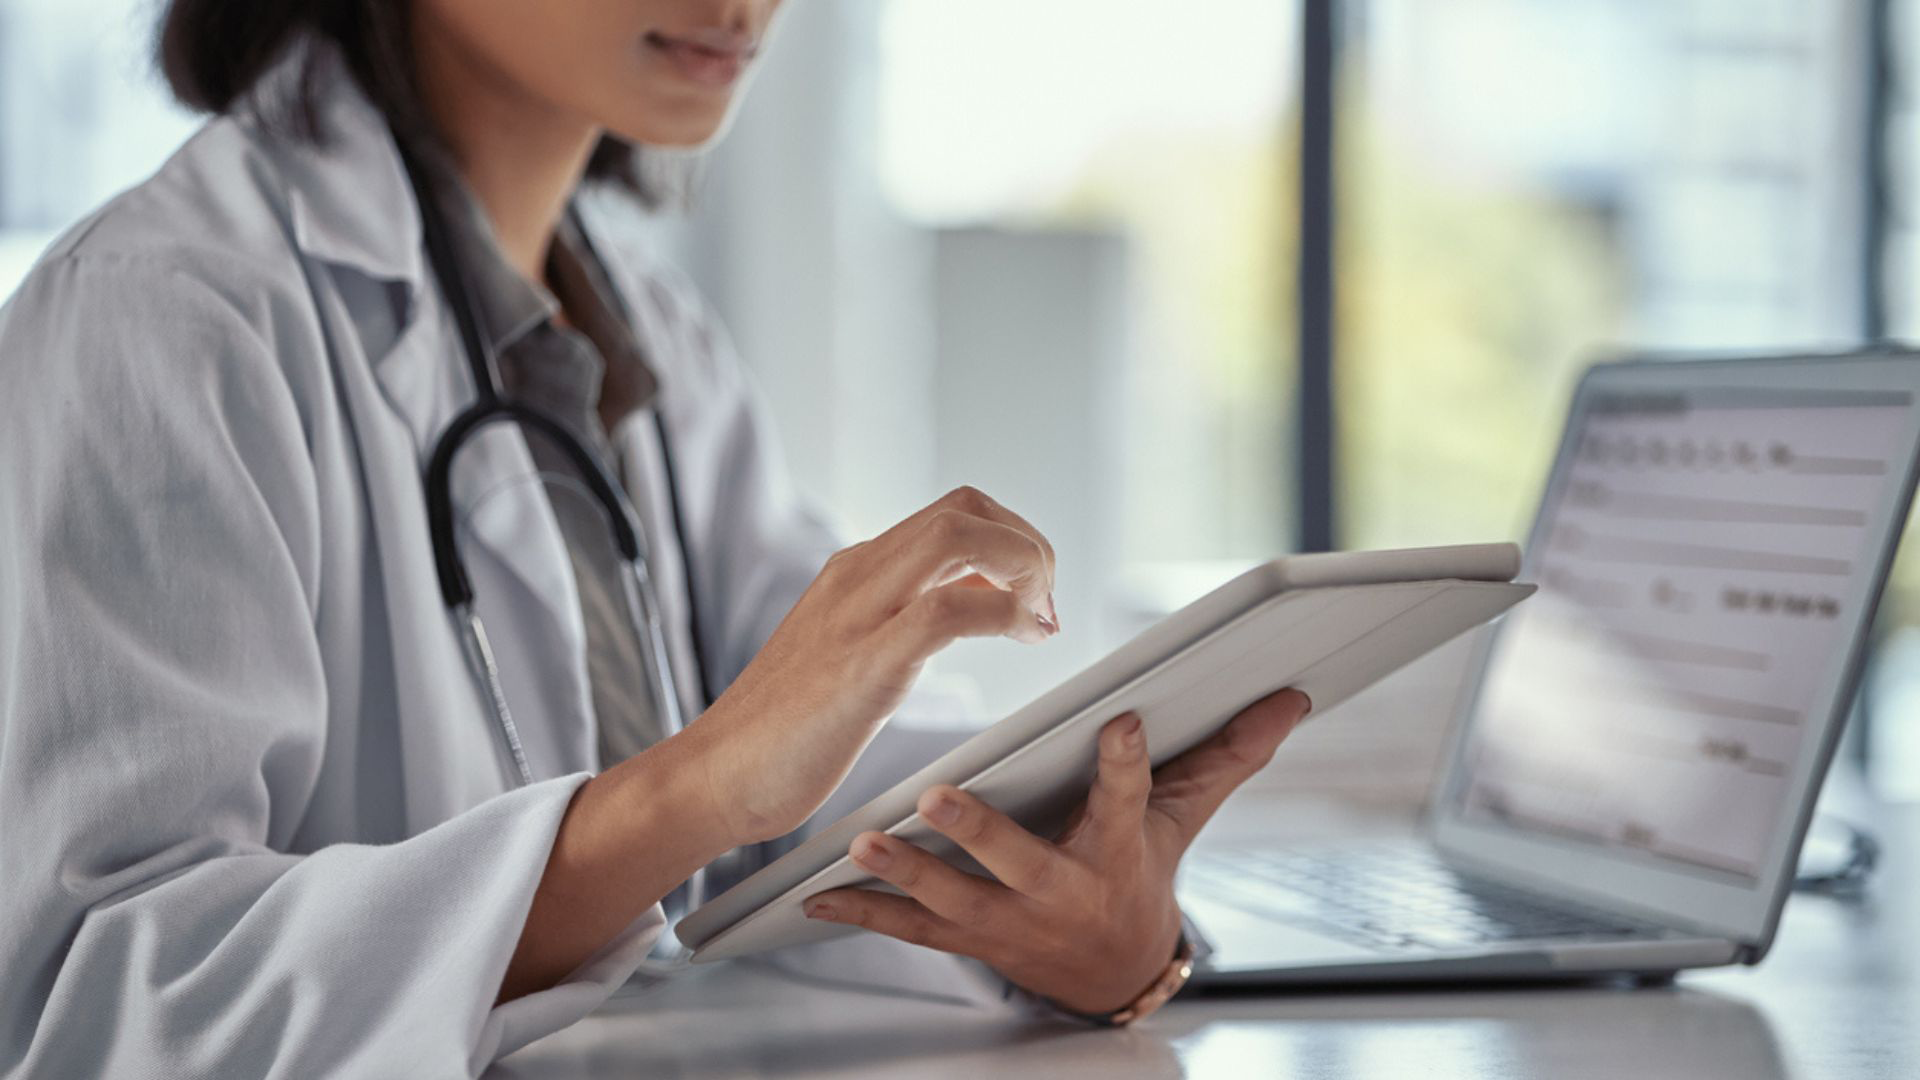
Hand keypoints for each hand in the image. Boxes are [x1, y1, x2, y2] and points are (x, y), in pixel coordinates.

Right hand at [686, 486, 1057, 845]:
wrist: (715, 776)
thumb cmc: (785, 730)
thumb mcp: (854, 652)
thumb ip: (907, 619)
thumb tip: (978, 603)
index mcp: (856, 571)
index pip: (954, 512)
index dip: (1011, 542)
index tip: (1034, 598)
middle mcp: (857, 575)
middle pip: (964, 507)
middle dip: (1027, 546)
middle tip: (1045, 607)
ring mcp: (857, 614)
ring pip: (958, 534)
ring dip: (1023, 566)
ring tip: (1039, 621)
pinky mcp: (862, 665)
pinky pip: (946, 610)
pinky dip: (1001, 613)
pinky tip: (1019, 638)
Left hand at [800, 688, 1311, 1014]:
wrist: (1113, 973)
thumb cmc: (1143, 874)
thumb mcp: (1186, 818)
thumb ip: (1228, 754)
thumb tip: (1290, 697)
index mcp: (1116, 852)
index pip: (1128, 800)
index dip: (1127, 763)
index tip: (1120, 722)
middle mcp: (1060, 893)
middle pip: (1019, 862)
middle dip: (977, 831)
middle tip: (934, 796)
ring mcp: (1008, 923)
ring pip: (953, 901)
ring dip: (906, 873)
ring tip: (863, 841)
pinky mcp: (967, 940)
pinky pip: (911, 929)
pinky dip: (864, 912)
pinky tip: (819, 896)